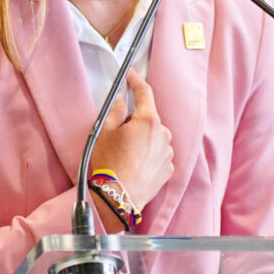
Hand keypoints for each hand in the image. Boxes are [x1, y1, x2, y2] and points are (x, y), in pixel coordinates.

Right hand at [89, 69, 173, 210]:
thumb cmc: (110, 163)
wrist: (118, 198)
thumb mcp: (105, 132)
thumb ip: (115, 112)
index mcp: (148, 121)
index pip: (144, 92)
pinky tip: (135, 165)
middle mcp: (163, 134)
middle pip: (148, 119)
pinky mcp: (168, 169)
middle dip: (135, 121)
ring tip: (126, 155)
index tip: (131, 75)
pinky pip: (158, 155)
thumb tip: (122, 102)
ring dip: (143, 140)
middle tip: (118, 134)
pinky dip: (149, 156)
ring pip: (154, 138)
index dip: (136, 81)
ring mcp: (168, 153)